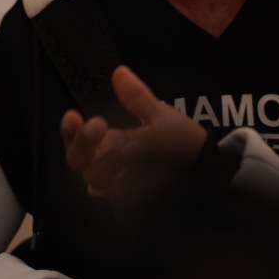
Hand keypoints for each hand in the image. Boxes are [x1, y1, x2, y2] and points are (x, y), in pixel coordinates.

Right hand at [60, 65, 206, 203]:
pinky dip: (129, 182)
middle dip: (83, 142)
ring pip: (97, 180)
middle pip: (78, 162)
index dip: (69, 130)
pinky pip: (120, 199)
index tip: (74, 115)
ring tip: (135, 147)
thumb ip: (137, 98)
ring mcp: (119, 188)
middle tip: (99, 125)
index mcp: (111, 144)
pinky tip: (145, 173)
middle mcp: (109, 167)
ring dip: (111, 160)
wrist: (209, 173)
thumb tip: (119, 71)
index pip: (77, 140)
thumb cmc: (182, 144)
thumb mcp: (161, 117)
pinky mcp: (131, 207)